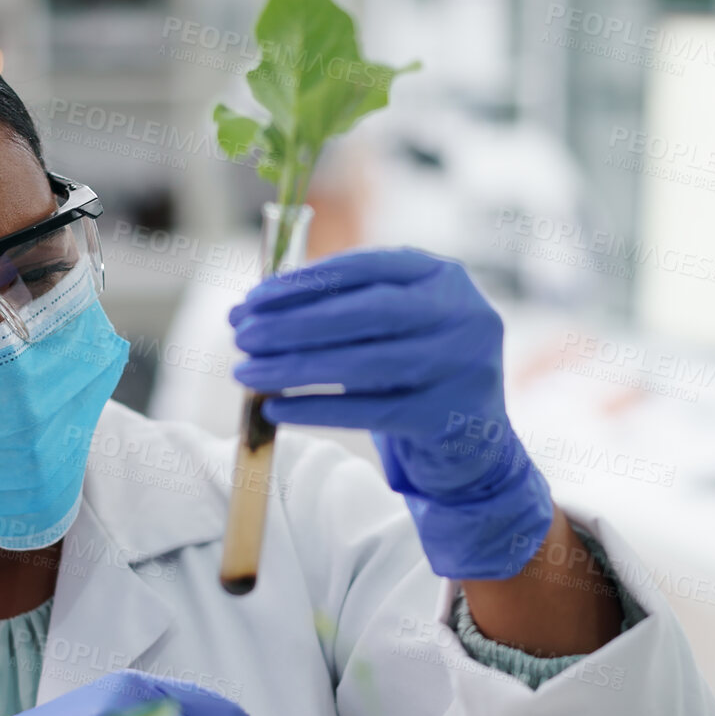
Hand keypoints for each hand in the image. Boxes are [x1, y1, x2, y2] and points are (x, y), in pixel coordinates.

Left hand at [230, 248, 552, 579]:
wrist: (473, 448)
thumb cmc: (414, 378)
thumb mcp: (391, 329)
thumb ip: (341, 309)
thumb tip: (254, 307)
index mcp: (443, 277)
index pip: (365, 267)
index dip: (304, 281)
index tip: (253, 297)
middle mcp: (463, 314)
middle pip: (365, 312)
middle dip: (294, 322)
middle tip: (241, 334)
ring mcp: (463, 366)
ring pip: (363, 363)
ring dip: (295, 367)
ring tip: (246, 371)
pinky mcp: (448, 416)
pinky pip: (368, 412)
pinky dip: (316, 409)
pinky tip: (276, 409)